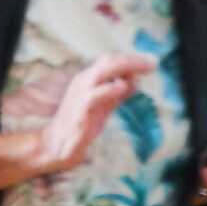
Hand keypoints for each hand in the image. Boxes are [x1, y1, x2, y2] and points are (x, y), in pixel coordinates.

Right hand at [33, 54, 147, 176]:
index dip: (132, 59)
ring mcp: (80, 95)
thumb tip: (135, 82)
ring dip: (126, 67)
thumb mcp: (102, 107)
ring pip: (102, 71)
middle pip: (109, 61)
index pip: (111, 61)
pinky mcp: (79, 111)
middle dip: (133, 59)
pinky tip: (123, 87)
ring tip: (144, 69)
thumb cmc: (79, 126)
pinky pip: (95, 95)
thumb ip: (117, 95)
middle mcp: (83, 82)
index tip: (150, 63)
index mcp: (88, 80)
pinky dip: (110, 89)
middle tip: (152, 63)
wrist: (54, 146)